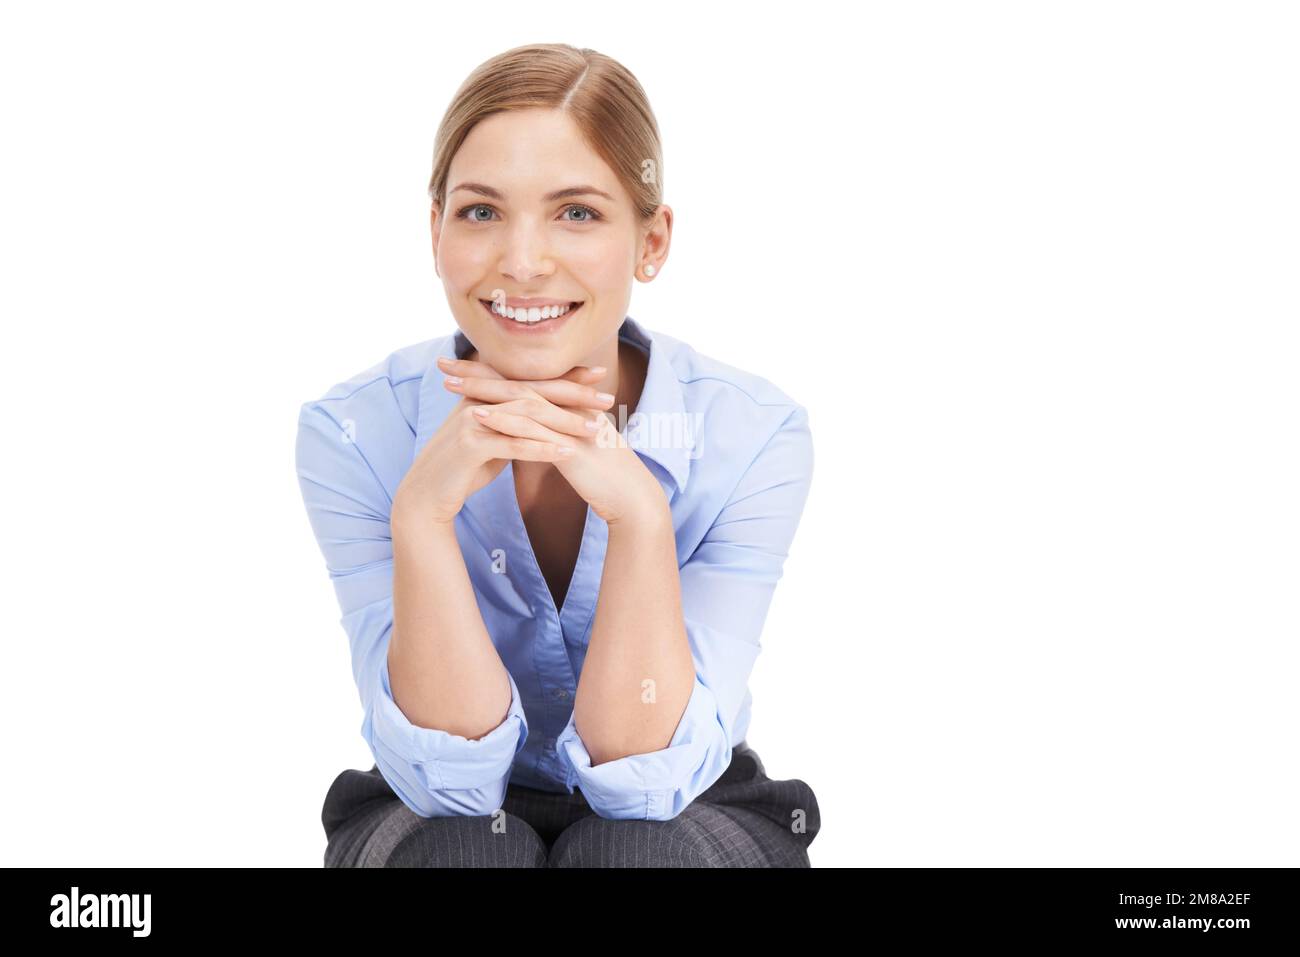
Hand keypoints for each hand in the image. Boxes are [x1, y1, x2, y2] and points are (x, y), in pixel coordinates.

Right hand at [391, 357, 613, 527]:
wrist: (426, 496)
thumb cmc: (463, 468)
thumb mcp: (493, 440)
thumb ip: (513, 425)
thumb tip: (542, 417)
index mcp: (485, 394)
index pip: (531, 381)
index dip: (565, 376)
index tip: (599, 375)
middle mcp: (478, 400)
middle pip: (533, 392)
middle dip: (573, 394)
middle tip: (607, 398)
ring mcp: (471, 420)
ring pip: (526, 417)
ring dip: (564, 422)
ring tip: (595, 429)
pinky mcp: (469, 445)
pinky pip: (512, 444)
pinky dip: (540, 448)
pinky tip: (566, 452)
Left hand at [439, 357, 667, 525]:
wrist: (633, 498)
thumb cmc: (605, 478)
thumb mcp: (575, 450)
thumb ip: (554, 437)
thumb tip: (530, 437)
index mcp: (567, 406)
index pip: (523, 382)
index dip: (491, 373)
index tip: (458, 368)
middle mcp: (568, 408)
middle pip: (518, 382)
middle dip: (479, 372)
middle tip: (444, 364)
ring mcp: (571, 423)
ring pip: (522, 399)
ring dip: (486, 390)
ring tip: (451, 386)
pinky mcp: (571, 444)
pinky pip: (533, 428)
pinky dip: (504, 419)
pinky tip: (478, 416)